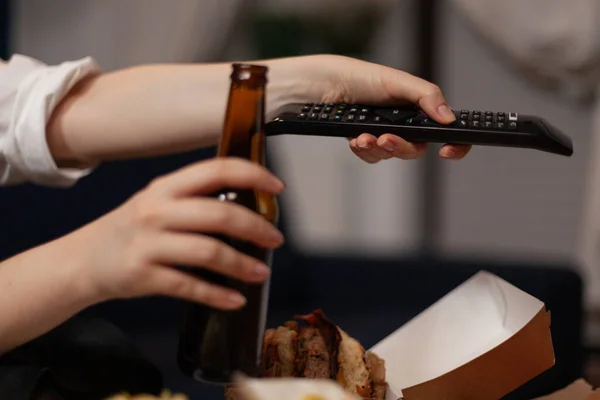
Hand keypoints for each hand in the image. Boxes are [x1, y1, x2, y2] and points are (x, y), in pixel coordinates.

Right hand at [66, 158, 284, 309]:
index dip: (252, 174)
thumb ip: (195, 200)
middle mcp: (157, 210)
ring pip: (209, 252)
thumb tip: (248, 207)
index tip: (277, 187)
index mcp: (167, 187)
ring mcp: (148, 243)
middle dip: (256, 227)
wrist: (82, 261)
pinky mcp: (143, 275)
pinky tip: (235, 299)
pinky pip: (189, 286)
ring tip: (260, 273)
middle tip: (275, 239)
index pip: (217, 169)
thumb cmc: (130, 230)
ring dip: (242, 265)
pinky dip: (217, 295)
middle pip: (219, 214)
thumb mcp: (158, 203)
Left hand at [295, 55, 471, 162]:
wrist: (324, 86)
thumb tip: (448, 117)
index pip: (445, 129)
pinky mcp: (366, 141)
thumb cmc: (360, 77)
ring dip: (377, 148)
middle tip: (386, 139)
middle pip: (416, 149)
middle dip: (401, 147)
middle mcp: (404, 122)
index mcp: (418, 107)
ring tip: (363, 137)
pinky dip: (364, 150)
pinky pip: (372, 157)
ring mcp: (385, 133)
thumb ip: (425, 97)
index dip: (455, 143)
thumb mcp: (396, 81)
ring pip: (392, 155)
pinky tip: (355, 139)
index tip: (447, 151)